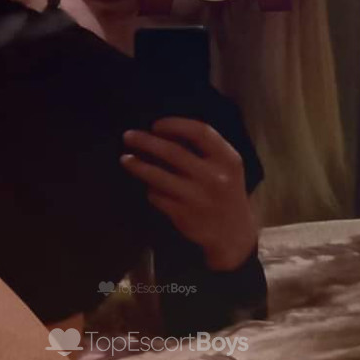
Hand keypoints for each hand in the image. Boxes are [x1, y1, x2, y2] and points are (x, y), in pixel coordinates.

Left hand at [121, 117, 257, 270]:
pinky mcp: (183, 215)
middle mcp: (213, 177)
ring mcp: (197, 198)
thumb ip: (204, 149)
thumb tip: (162, 134)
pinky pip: (157, 196)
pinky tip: (149, 186)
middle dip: (146, 142)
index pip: (199, 132)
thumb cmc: (225, 192)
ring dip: (138, 166)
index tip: (156, 126)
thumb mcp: (226, 167)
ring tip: (125, 159)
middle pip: (173, 152)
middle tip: (128, 136)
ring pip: (158, 176)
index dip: (175, 125)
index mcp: (227, 159)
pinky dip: (150, 189)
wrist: (233, 234)